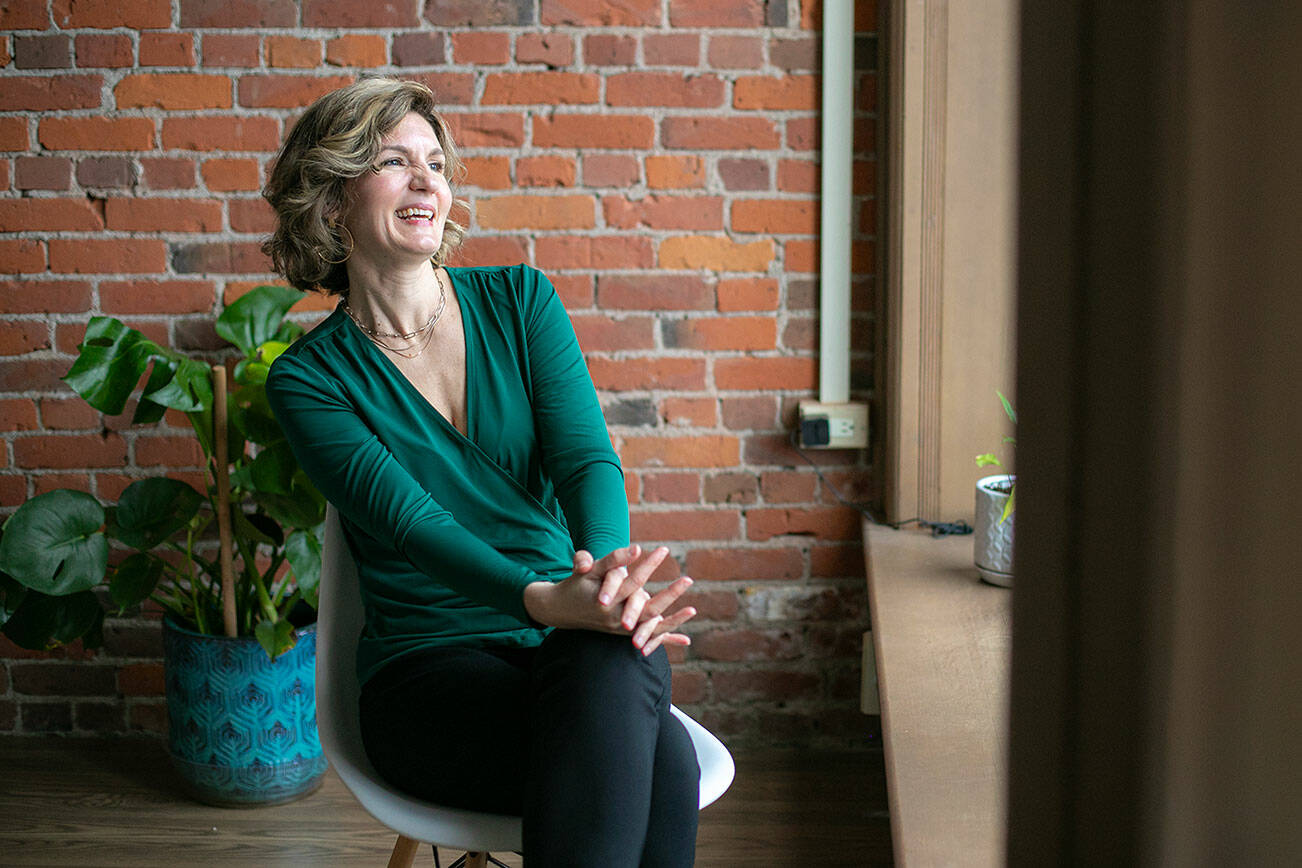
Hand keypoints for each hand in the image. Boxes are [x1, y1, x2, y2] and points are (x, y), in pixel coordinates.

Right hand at [523, 544, 697, 654]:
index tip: (664, 550)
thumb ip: (611, 560)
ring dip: (674, 620)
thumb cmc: (575, 585)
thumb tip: (635, 548)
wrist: (560, 610)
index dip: (649, 565)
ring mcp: (620, 629)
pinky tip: (686, 639)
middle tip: (688, 579)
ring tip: (693, 609)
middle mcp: (615, 619)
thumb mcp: (589, 570)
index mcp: (607, 602)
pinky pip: (648, 638)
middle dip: (670, 594)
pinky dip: (666, 638)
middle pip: (648, 608)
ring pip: (651, 627)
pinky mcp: (623, 634)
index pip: (633, 582)